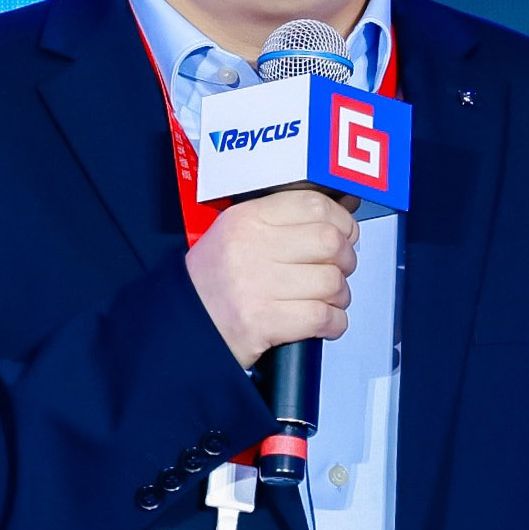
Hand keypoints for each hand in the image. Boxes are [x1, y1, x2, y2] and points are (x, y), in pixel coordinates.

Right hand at [184, 189, 359, 366]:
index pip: (313, 204)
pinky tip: (325, 322)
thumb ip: (281, 221)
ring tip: (328, 299)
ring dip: (340, 295)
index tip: (345, 232)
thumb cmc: (212, 282)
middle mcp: (252, 247)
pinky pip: (322, 317)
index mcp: (247, 219)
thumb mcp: (234, 233)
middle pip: (330, 242)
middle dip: (346, 259)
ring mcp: (257, 286)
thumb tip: (340, 213)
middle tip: (339, 268)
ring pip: (331, 282)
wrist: (183, 325)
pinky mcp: (263, 322)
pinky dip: (334, 322)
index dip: (341, 220)